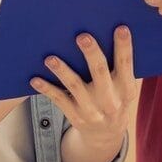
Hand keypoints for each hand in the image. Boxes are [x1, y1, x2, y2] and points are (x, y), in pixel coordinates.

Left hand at [30, 26, 136, 149]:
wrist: (106, 134)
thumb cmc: (114, 98)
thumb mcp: (124, 87)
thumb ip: (119, 67)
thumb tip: (107, 32)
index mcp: (126, 88)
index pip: (126, 65)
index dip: (124, 47)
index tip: (121, 28)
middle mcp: (110, 99)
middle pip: (100, 72)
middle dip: (92, 54)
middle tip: (82, 37)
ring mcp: (92, 109)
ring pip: (75, 86)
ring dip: (62, 71)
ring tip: (50, 58)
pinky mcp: (75, 116)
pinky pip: (59, 99)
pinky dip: (46, 89)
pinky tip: (35, 79)